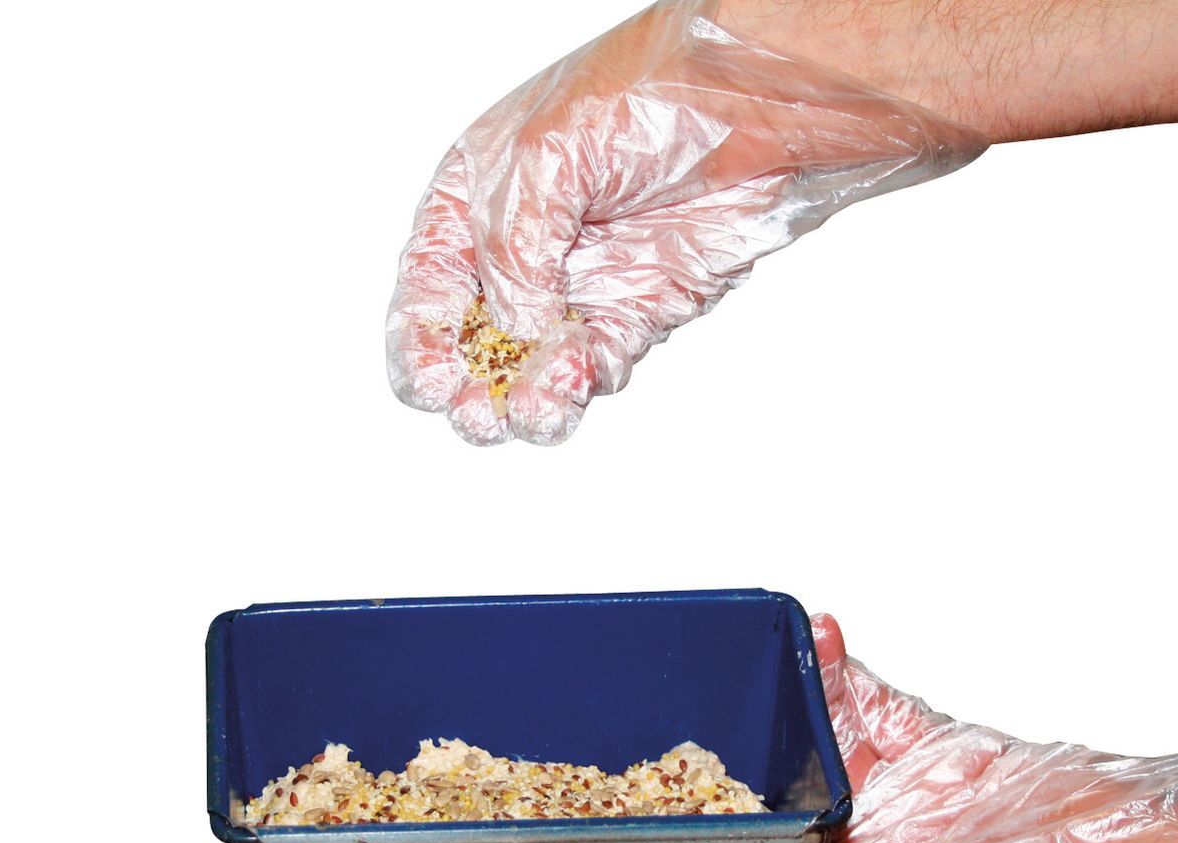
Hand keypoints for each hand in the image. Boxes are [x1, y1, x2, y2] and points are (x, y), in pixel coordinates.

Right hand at [385, 0, 985, 445]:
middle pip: (484, 331)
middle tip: (477, 414)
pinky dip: (587, 380)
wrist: (754, 103)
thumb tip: (512, 324)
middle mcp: (532, 240)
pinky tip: (578, 386)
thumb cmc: (646, 93)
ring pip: (542, 357)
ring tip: (530, 413)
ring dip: (530, 392)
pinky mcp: (644, 302)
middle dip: (474, 379)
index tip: (427, 383)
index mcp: (485, 191)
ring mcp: (589, 275)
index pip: (433, 278)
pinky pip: (602, 357)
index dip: (422, 337)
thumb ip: (513, 246)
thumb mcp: (546, 154)